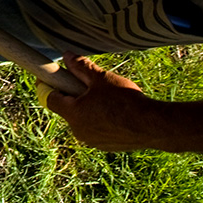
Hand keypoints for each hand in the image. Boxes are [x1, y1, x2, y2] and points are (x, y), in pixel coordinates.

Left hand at [45, 53, 166, 152]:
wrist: (153, 126)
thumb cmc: (126, 100)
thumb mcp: (102, 79)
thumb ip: (81, 67)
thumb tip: (67, 56)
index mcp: (73, 113)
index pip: (50, 99)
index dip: (50, 86)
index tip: (49, 78)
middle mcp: (78, 130)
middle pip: (67, 109)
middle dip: (74, 96)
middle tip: (89, 85)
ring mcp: (92, 140)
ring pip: (83, 119)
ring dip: (88, 108)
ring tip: (108, 98)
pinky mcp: (106, 146)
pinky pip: (96, 129)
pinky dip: (100, 119)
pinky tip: (116, 111)